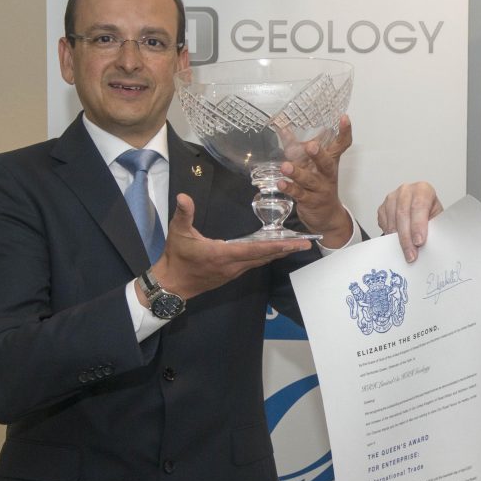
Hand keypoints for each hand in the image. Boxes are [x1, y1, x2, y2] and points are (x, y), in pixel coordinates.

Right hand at [143, 193, 310, 301]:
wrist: (172, 284)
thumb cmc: (176, 258)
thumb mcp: (178, 233)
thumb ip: (184, 214)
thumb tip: (184, 197)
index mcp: (223, 255)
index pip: (255, 250)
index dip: (276, 246)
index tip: (294, 244)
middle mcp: (234, 265)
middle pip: (265, 256)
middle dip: (287, 250)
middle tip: (307, 244)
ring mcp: (234, 271)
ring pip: (261, 261)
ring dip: (279, 253)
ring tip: (296, 245)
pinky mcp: (232, 273)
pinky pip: (254, 263)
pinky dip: (267, 256)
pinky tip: (276, 250)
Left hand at [279, 115, 352, 247]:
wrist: (327, 216)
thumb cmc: (317, 184)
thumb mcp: (309, 164)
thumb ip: (295, 147)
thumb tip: (282, 127)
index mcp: (330, 162)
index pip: (341, 145)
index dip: (344, 132)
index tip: (344, 118)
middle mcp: (327, 174)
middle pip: (327, 163)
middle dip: (319, 154)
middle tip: (311, 146)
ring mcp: (320, 189)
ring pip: (310, 180)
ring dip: (298, 173)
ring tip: (286, 166)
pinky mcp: (311, 201)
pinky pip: (300, 194)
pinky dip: (290, 189)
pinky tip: (281, 184)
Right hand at [377, 181, 442, 262]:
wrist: (421, 212)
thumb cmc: (430, 214)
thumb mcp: (437, 218)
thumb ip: (432, 228)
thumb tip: (429, 244)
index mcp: (423, 189)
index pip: (419, 206)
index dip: (418, 225)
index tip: (419, 242)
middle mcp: (406, 191)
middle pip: (403, 214)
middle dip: (407, 237)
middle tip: (412, 254)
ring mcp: (392, 198)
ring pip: (392, 220)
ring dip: (398, 240)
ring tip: (406, 253)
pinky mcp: (383, 207)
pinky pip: (383, 223)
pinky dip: (390, 235)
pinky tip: (397, 242)